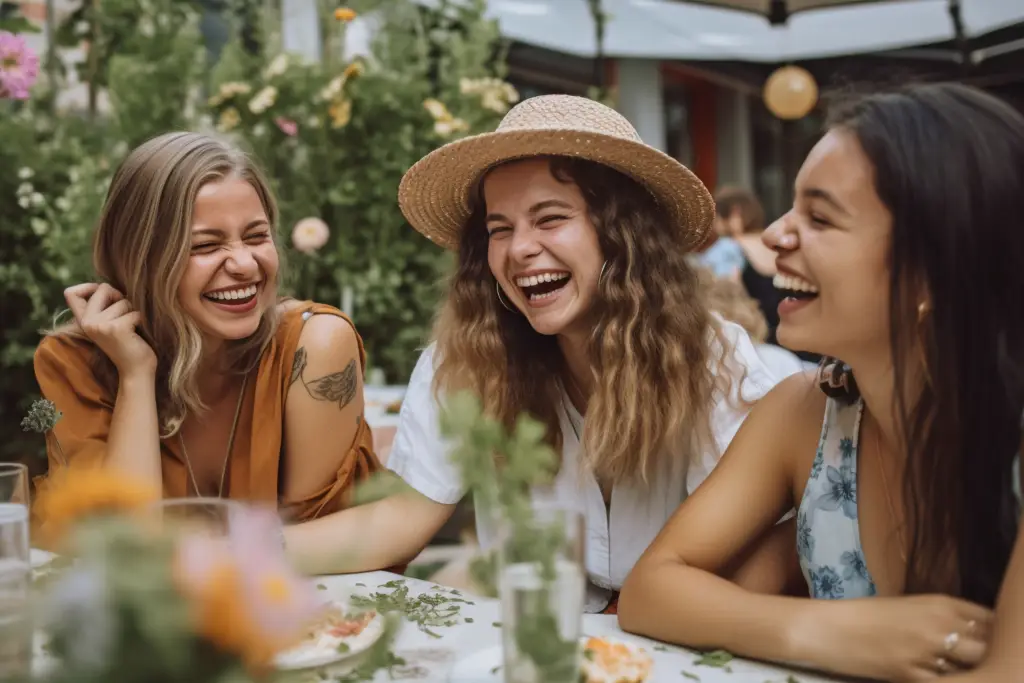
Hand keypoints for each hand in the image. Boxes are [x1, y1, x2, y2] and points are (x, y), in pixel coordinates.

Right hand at [65, 283, 156, 376]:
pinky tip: (137, 335)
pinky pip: (135, 312)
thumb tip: (107, 284)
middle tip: (124, 317)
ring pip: (123, 300)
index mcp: (83, 320)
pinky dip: (141, 320)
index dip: (89, 287)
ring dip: (133, 312)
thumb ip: (103, 305)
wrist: (136, 371)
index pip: (70, 292)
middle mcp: (87, 322)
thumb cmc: (128, 343)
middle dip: (120, 297)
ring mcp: (99, 325)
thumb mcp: (110, 321)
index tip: (105, 296)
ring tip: (131, 330)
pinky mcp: (116, 329)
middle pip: (103, 288)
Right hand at [821, 594, 992, 681]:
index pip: (991, 619)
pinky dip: (947, 682)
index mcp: (941, 603)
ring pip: (973, 667)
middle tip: (971, 659)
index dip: (994, 633)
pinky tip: (935, 678)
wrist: (827, 629)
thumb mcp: (911, 606)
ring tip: (952, 669)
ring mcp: (928, 651)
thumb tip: (972, 634)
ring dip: (969, 670)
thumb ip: (945, 617)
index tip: (986, 641)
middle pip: (989, 645)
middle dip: (986, 654)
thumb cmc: (865, 615)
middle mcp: (939, 625)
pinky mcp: (912, 675)